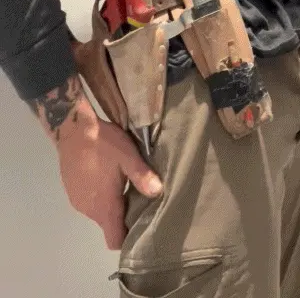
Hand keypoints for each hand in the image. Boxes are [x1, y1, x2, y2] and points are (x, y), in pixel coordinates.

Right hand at [57, 114, 162, 248]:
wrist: (72, 129)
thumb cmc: (103, 144)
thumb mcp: (128, 156)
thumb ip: (142, 176)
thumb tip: (158, 192)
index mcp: (104, 206)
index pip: (114, 240)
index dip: (128, 238)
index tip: (140, 225)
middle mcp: (89, 210)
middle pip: (108, 224)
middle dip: (123, 215)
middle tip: (138, 197)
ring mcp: (77, 201)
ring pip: (98, 211)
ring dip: (110, 202)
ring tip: (123, 182)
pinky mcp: (71, 190)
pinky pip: (88, 200)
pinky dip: (98, 194)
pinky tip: (105, 174)